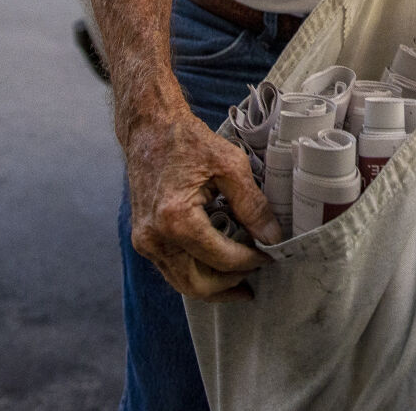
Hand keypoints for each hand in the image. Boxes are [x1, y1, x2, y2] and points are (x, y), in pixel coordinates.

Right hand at [123, 110, 282, 301]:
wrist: (149, 128)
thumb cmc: (187, 141)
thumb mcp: (230, 165)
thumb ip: (252, 205)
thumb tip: (272, 237)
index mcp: (175, 219)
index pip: (221, 258)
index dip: (250, 261)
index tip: (270, 254)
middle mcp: (154, 237)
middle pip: (197, 283)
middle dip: (230, 284)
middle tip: (256, 278)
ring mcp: (145, 241)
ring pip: (182, 283)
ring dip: (213, 286)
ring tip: (241, 282)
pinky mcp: (143, 238)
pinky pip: (172, 269)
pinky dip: (196, 273)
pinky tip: (217, 268)